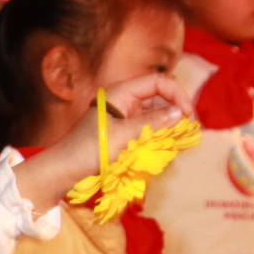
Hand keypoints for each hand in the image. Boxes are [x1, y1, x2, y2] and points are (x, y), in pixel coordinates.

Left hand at [14, 72, 195, 209]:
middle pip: (159, 96)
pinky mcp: (124, 131)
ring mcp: (124, 116)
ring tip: (180, 140)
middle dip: (176, 110)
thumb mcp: (124, 136)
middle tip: (189, 130)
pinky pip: (148, 127)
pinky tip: (166, 145)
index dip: (177, 94)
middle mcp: (124, 100)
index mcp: (121, 92)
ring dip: (169, 125)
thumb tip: (181, 113)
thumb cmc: (89, 151)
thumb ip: (153, 123)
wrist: (64, 171)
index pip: (158, 82)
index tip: (188, 115)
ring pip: (156, 113)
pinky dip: (159, 135)